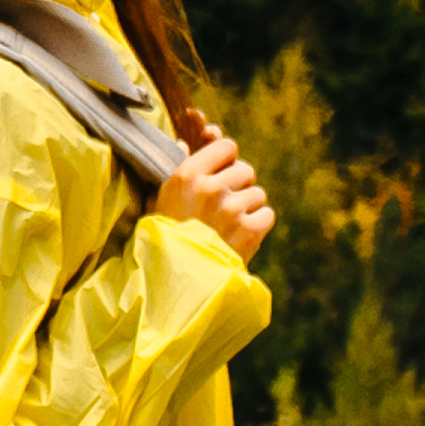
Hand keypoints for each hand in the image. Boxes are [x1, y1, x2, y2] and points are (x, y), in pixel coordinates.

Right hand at [152, 115, 274, 264]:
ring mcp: (232, 209)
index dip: (227, 160)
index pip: (227, 146)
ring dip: (248, 206)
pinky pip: (266, 215)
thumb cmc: (162, 237)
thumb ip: (175, 170)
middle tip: (225, 203)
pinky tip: (240, 235)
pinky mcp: (249, 230)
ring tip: (230, 224)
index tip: (221, 172)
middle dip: (239, 184)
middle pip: (246, 170)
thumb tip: (184, 144)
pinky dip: (257, 224)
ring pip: (257, 193)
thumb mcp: (158, 199)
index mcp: (187, 175)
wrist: (174, 280)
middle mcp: (211, 188)